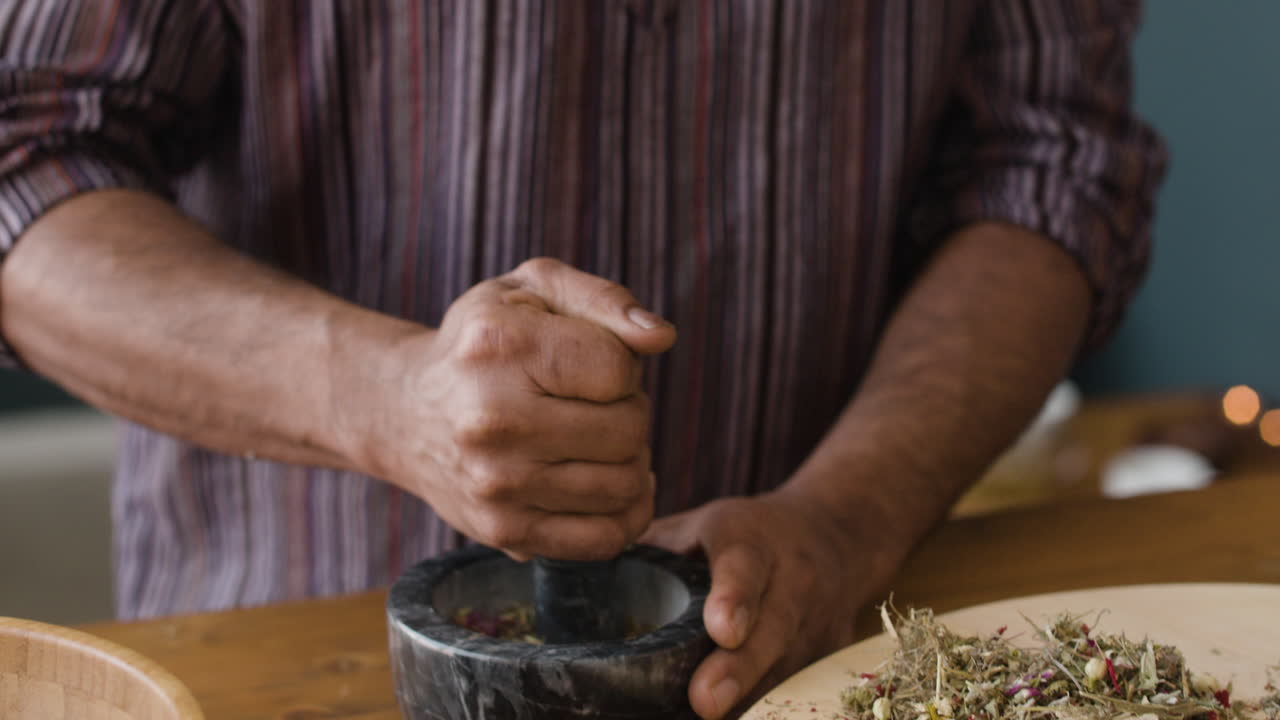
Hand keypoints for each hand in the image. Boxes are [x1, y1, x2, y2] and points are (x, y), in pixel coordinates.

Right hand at [358, 258, 675, 560]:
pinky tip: (606, 484)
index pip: (620, 369)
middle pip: (629, 429)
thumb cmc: (484, 343)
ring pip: (626, 485)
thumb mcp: (533, 291)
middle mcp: (492, 419)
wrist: (405, 412)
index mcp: (501, 346)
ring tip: (592, 440)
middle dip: (628, 411)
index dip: (621, 363)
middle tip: (594, 404)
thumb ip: (605, 300)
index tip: (587, 363)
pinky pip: (605, 538)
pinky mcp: (504, 530)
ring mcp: (496, 483)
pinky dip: (624, 514)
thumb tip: (660, 337)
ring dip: (628, 461)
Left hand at [641, 490, 904, 718]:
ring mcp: (815, 619)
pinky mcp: (827, 651)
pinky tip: (734, 717)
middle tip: (706, 701)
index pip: (744, 565)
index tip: (722, 629)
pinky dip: (765, 706)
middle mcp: (791, 577)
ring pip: (786, 665)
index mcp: (751, 539)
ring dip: (751, 697)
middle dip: (740, 667)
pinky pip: (796, 684)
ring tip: (713, 717)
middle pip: (771, 626)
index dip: (735, 596)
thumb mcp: (705, 523)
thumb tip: (588, 570)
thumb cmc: (748, 533)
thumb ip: (656, 548)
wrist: (836, 532)